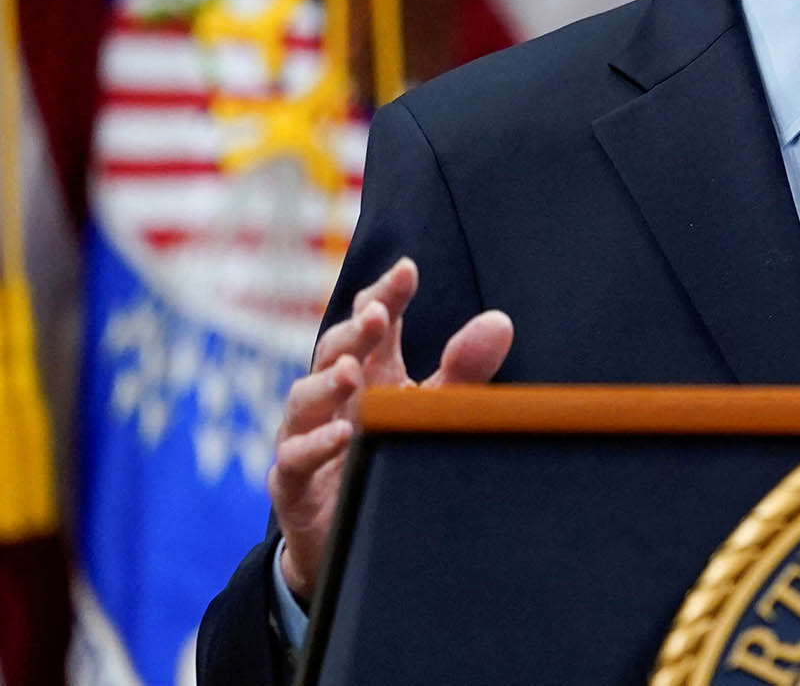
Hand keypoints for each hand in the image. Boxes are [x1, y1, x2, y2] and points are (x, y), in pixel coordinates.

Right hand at [268, 258, 513, 602]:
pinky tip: (343, 432)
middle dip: (352, 331)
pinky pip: (294, 458)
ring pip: (303, 399)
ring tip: (352, 370)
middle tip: (375, 314)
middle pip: (334, 350)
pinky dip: (315, 445)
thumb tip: (501, 321)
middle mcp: (333, 396)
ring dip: (325, 382)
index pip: (371, 320)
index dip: (385, 294)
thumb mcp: (431, 409)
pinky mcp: (292, 484)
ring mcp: (305, 436)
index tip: (407, 270)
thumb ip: (465, 369)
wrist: (349, 534)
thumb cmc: (389, 452)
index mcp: (371, 369)